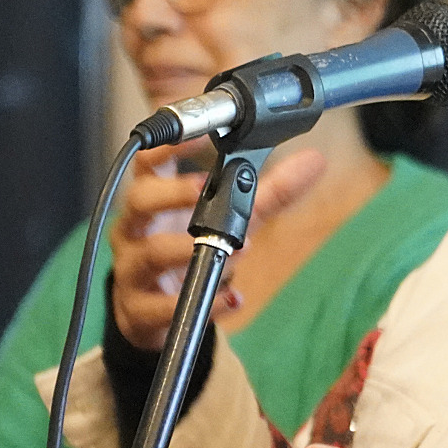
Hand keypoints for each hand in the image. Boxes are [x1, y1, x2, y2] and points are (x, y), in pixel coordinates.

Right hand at [107, 145, 327, 350]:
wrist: (153, 313)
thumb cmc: (187, 252)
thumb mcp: (229, 221)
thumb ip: (269, 192)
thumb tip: (314, 161)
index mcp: (154, 200)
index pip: (147, 163)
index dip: (164, 146)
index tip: (195, 134)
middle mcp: (135, 230)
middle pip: (138, 201)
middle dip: (171, 193)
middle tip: (203, 187)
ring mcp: (133, 269)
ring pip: (151, 253)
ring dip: (191, 249)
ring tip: (236, 251)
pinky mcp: (140, 310)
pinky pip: (164, 306)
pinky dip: (205, 303)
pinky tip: (233, 299)